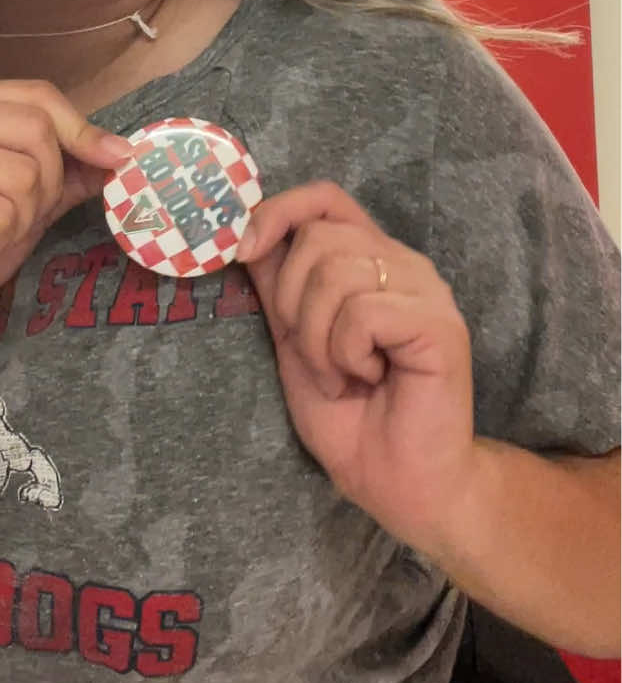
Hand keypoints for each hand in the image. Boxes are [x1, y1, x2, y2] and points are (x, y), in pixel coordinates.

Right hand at [0, 79, 131, 353]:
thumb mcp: (27, 195)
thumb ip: (68, 167)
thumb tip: (121, 151)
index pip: (36, 96)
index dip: (81, 129)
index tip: (114, 158)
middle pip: (36, 131)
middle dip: (47, 184)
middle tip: (13, 214)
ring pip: (23, 175)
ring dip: (21, 217)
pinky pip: (0, 214)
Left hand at [237, 181, 476, 551]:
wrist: (398, 484)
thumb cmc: (350, 417)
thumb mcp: (294, 340)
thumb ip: (277, 287)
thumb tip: (244, 235)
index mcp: (370, 260)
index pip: (325, 198)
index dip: (279, 212)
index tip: (243, 251)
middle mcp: (402, 264)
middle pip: (319, 239)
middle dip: (293, 303)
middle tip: (316, 356)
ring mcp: (426, 290)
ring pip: (336, 273)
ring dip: (319, 338)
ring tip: (344, 374)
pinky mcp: (439, 324)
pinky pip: (363, 312)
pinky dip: (346, 353)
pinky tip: (371, 379)